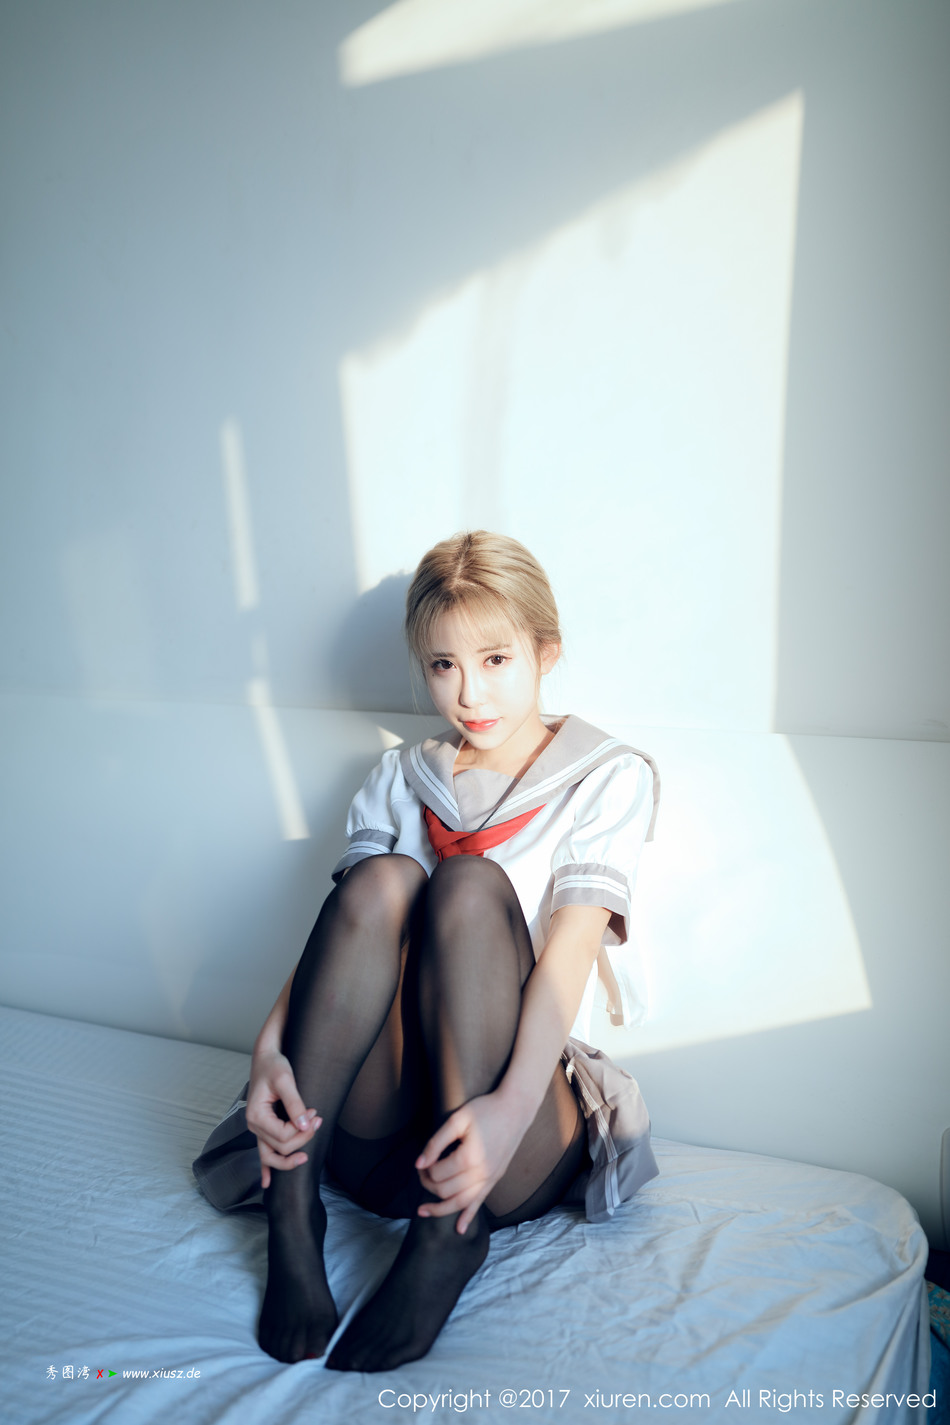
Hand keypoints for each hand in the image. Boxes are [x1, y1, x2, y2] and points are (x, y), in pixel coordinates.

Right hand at [245, 1047, 320, 1189]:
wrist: (266, 1056)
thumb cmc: (274, 1065)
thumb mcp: (286, 1080)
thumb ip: (295, 1104)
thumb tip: (305, 1126)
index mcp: (256, 1116)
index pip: (283, 1137)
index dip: (302, 1130)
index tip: (315, 1114)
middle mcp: (253, 1126)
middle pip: (280, 1148)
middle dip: (303, 1140)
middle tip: (318, 1121)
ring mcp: (257, 1129)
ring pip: (271, 1156)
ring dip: (292, 1155)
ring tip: (308, 1154)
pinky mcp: (263, 1128)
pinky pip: (263, 1152)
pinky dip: (266, 1169)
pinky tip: (267, 1184)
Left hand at [414, 1092, 526, 1233]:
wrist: (515, 1109)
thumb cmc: (485, 1110)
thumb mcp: (457, 1119)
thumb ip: (436, 1142)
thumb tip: (419, 1164)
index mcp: (470, 1157)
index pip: (438, 1173)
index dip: (424, 1168)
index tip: (421, 1160)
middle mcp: (481, 1173)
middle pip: (446, 1190)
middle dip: (428, 1184)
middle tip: (422, 1172)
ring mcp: (490, 1178)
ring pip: (461, 1203)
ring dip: (440, 1209)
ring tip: (423, 1211)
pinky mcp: (495, 1179)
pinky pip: (479, 1202)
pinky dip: (468, 1217)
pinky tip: (459, 1229)